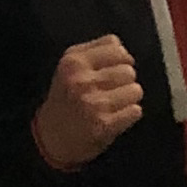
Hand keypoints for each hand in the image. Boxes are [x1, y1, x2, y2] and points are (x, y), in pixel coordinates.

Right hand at [33, 36, 143, 171]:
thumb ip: (96, 49)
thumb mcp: (70, 67)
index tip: (115, 69)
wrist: (51, 138)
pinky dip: (129, 115)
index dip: (122, 59)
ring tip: (114, 104)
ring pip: (135, 90)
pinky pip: (135, 111)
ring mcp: (93, 104)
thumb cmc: (66, 99)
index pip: (117, 49)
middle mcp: (82, 81)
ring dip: (129, 98)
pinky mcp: (104, 125)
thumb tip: (123, 49)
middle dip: (125, 81)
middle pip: (129, 70)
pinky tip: (115, 117)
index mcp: (73, 62)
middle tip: (111, 91)